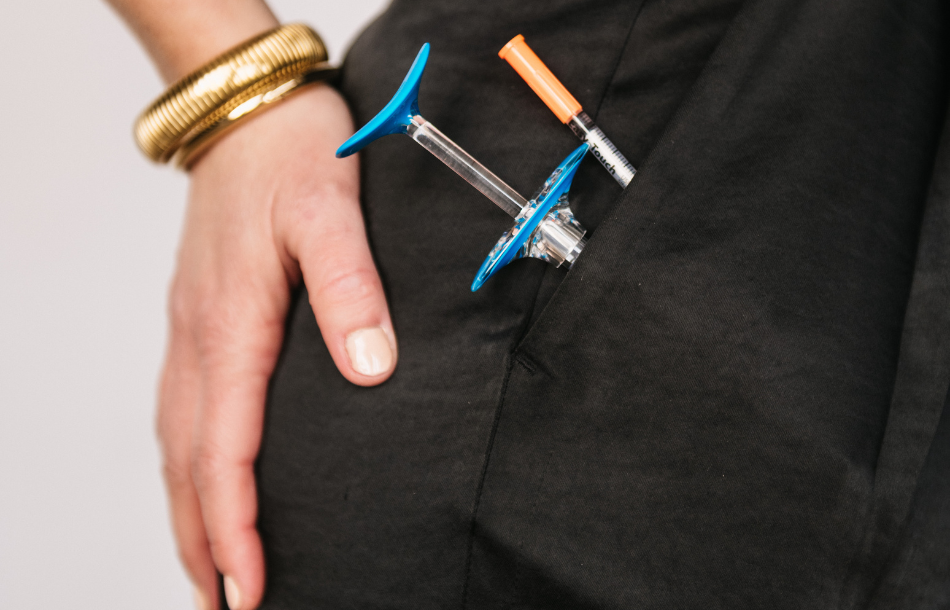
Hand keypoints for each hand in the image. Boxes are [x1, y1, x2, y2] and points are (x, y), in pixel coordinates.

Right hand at [157, 84, 396, 609]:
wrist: (249, 112)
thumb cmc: (291, 157)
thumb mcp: (332, 210)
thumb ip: (351, 287)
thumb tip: (370, 364)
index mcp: (231, 323)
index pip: (225, 449)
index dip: (236, 524)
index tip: (249, 584)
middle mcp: (200, 338)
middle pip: (189, 464)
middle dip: (205, 541)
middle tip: (227, 605)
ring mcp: (193, 332)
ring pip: (178, 444)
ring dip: (190, 512)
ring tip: (209, 570)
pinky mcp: (201, 321)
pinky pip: (184, 411)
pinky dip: (189, 465)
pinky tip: (203, 482)